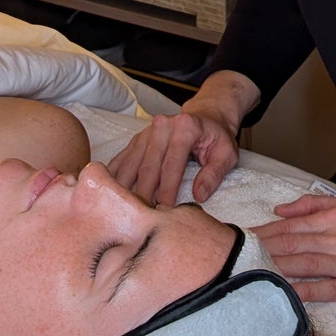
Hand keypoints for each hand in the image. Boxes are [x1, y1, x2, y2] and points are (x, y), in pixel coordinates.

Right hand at [107, 104, 239, 206]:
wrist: (206, 116)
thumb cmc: (216, 138)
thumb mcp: (227, 153)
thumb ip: (214, 174)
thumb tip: (198, 195)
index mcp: (185, 128)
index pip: (172, 165)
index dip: (167, 190)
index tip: (163, 212)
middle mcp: (162, 126)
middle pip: (149, 167)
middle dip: (144, 195)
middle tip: (140, 220)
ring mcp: (146, 131)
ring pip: (132, 164)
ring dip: (126, 189)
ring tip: (123, 212)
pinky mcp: (137, 139)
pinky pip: (122, 159)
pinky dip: (115, 176)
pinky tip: (109, 193)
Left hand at [253, 195, 335, 309]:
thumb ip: (313, 205)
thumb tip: (279, 209)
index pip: (291, 225)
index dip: (264, 233)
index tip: (242, 239)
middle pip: (293, 244)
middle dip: (262, 250)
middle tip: (236, 257)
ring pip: (305, 264)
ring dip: (276, 268)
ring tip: (250, 273)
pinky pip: (325, 289)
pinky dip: (302, 291)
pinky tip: (283, 293)